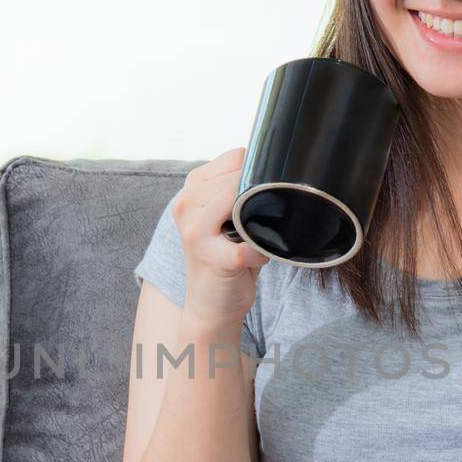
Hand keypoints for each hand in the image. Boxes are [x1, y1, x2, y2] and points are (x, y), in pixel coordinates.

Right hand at [171, 146, 271, 332]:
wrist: (210, 304)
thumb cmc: (225, 255)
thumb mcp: (222, 215)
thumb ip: (236, 188)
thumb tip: (276, 166)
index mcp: (190, 190)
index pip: (235, 158)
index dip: (256, 171)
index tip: (262, 192)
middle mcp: (185, 205)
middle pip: (240, 177)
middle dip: (260, 195)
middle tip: (259, 222)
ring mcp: (196, 232)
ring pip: (241, 200)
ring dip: (260, 222)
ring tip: (253, 239)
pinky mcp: (215, 259)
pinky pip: (252, 245)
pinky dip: (262, 253)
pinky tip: (255, 259)